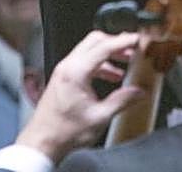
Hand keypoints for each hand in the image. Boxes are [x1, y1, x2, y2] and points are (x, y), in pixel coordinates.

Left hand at [15, 29, 143, 161]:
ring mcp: (64, 70)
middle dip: (116, 42)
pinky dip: (99, 63)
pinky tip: (111, 75)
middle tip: (133, 48)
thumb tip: (139, 92)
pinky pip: (84, 61)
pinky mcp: (63, 77)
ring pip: (89, 49)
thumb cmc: (64, 132)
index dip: (124, 41)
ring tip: (126, 62)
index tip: (137, 39)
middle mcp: (68, 66)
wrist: (43, 142)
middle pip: (95, 40)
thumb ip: (122, 101)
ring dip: (108, 53)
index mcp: (76, 72)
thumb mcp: (100, 117)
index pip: (104, 46)